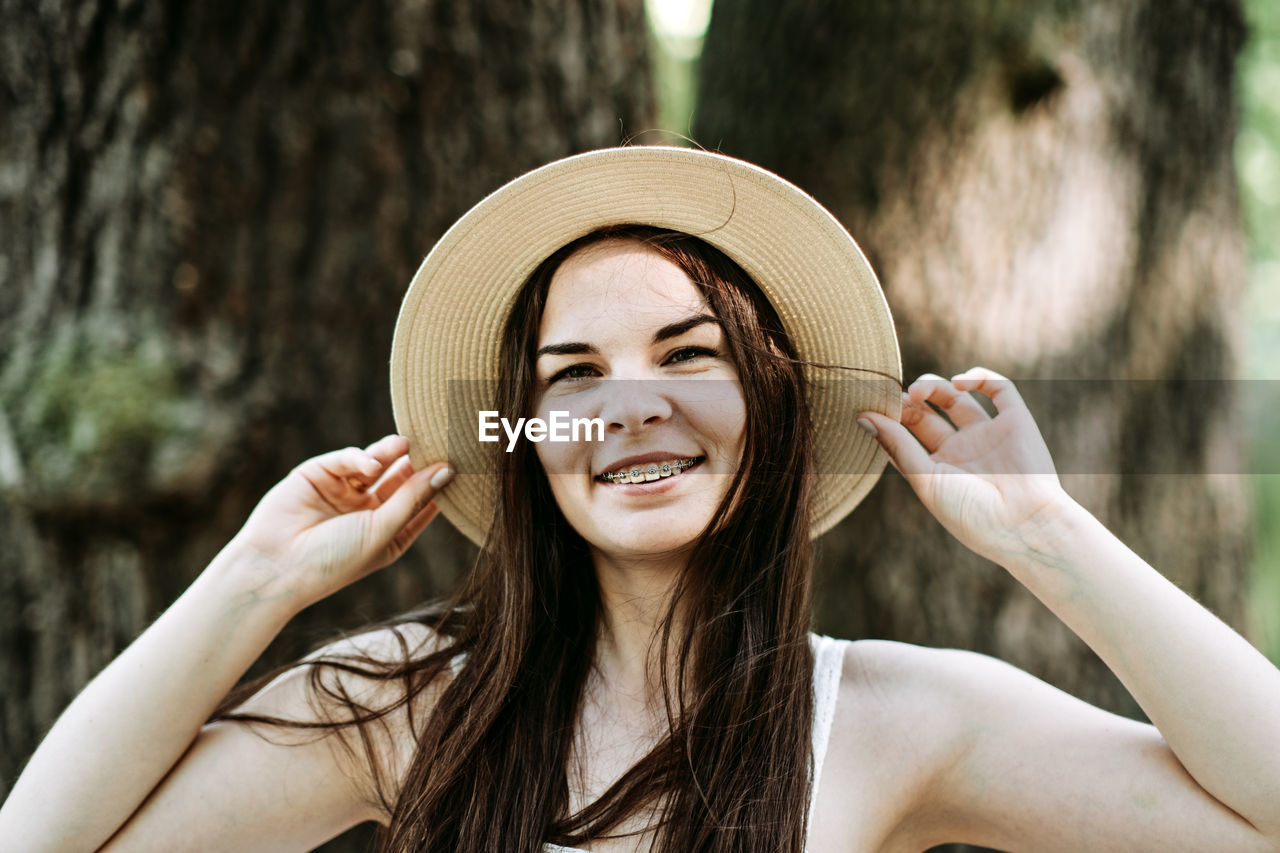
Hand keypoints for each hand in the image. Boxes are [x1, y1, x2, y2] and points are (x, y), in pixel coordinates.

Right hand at [222, 434, 452, 609]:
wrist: (274, 567)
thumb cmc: (334, 560)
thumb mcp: (382, 530)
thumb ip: (413, 497)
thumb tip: (448, 469)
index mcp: (388, 533)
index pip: (422, 504)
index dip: (440, 486)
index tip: (463, 465)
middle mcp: (367, 512)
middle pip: (402, 479)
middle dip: (418, 462)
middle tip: (438, 441)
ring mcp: (343, 493)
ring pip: (376, 464)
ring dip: (391, 453)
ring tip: (406, 443)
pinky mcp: (318, 475)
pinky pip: (346, 459)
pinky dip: (361, 458)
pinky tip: (370, 465)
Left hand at [858, 367, 1071, 564]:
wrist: (1026, 526)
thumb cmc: (971, 514)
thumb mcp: (925, 480)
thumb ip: (897, 445)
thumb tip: (862, 417)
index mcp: (937, 469)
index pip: (905, 434)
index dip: (890, 418)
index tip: (875, 407)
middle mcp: (962, 450)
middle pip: (927, 413)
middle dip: (910, 401)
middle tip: (901, 399)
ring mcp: (988, 435)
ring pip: (956, 397)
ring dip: (935, 385)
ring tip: (920, 391)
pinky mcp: (1016, 422)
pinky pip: (999, 388)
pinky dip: (979, 377)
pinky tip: (960, 382)